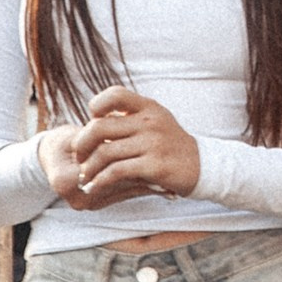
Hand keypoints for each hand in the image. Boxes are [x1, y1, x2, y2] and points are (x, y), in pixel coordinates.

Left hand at [47, 87, 202, 209]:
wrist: (201, 165)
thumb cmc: (169, 144)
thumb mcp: (155, 121)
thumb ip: (129, 117)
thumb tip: (92, 121)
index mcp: (149, 107)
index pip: (115, 94)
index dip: (97, 106)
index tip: (93, 123)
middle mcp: (151, 122)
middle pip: (99, 127)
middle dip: (82, 145)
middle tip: (80, 158)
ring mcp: (154, 143)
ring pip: (105, 153)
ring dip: (88, 168)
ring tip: (85, 177)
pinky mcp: (155, 166)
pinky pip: (116, 172)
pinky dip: (100, 181)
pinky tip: (94, 186)